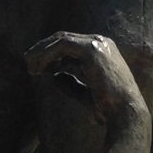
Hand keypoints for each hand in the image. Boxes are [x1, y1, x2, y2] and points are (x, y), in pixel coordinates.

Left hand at [25, 32, 141, 123]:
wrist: (125, 114)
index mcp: (102, 50)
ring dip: (41, 52)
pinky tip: (38, 68)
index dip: (50, 53)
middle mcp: (101, 42)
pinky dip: (47, 55)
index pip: (70, 44)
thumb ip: (71, 83)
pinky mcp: (92, 49)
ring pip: (60, 40)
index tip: (35, 67)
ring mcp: (98, 43)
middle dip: (42, 49)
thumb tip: (54, 76)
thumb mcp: (85, 94)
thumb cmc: (107, 109)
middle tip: (27, 62)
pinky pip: (62, 45)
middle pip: (63, 38)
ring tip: (29, 66)